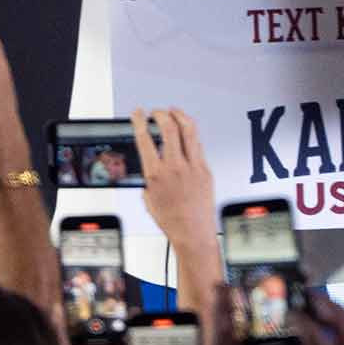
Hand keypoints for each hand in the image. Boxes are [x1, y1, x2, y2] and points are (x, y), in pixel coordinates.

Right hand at [135, 109, 217, 262]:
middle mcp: (175, 167)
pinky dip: (190, 134)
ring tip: (173, 111)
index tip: (137, 113)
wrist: (193, 233)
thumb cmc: (171, 220)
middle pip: (169, 128)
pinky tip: (187, 132)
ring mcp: (192, 166)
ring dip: (179, 116)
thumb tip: (150, 164)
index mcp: (156, 174)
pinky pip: (198, 144)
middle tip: (156, 112)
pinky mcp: (205, 169)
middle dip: (160, 114)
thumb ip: (148, 177)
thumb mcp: (148, 198)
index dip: (139, 121)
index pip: (145, 139)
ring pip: (188, 130)